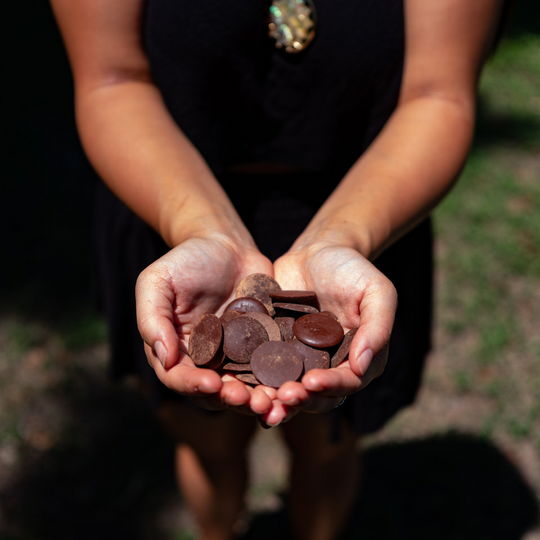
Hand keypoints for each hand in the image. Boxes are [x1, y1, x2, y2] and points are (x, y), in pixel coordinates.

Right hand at [136, 234, 276, 414]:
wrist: (227, 246)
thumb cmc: (186, 260)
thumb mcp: (158, 281)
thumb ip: (152, 318)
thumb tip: (164, 358)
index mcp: (176, 350)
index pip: (179, 377)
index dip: (194, 385)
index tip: (212, 384)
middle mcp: (206, 361)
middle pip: (215, 391)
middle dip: (231, 399)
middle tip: (248, 400)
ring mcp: (236, 357)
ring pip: (245, 386)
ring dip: (257, 398)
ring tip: (272, 400)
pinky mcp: (262, 348)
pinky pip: (270, 368)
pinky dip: (279, 379)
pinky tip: (291, 383)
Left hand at [268, 240, 396, 419]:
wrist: (317, 251)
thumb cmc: (353, 269)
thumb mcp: (377, 291)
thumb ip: (378, 326)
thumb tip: (363, 367)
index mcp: (356, 358)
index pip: (347, 381)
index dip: (332, 386)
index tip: (313, 383)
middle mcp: (328, 365)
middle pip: (316, 395)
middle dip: (301, 399)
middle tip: (284, 396)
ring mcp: (299, 360)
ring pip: (288, 388)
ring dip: (275, 400)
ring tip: (261, 401)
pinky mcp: (274, 349)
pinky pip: (263, 369)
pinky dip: (253, 381)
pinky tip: (238, 383)